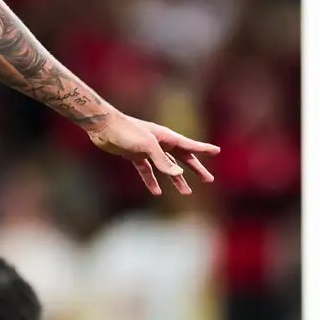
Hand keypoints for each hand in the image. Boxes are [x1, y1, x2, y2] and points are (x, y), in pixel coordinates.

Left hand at [83, 112, 219, 195]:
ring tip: (186, 192)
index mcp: (166, 137)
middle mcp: (159, 143)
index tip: (217, 151)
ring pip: (166, 167)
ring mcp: (147, 150)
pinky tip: (156, 191)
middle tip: (208, 180)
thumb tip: (178, 175)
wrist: (102, 127)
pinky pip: (147, 170)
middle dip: (195, 169)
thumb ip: (162, 161)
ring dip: (176, 179)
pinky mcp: (134, 155)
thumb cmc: (126, 131)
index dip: (203, 149)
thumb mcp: (147, 146)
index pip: (189, 145)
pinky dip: (152, 180)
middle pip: (182, 159)